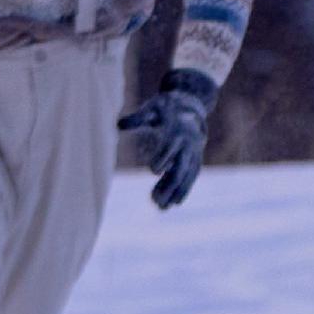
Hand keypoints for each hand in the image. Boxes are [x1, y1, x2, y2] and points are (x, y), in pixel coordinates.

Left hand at [117, 69, 216, 210]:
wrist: (192, 106)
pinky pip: (192, 176)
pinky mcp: (195, 159)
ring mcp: (193, 153)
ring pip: (186, 175)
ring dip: (175, 192)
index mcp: (177, 130)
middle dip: (168, 184)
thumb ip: (137, 118)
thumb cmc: (165, 108)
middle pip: (180, 167)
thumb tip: (118, 124)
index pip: (171, 147)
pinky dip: (185, 189)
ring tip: (163, 208)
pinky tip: (175, 203)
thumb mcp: (152, 108)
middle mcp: (188, 144)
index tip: (154, 171)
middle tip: (155, 200)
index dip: (163, 158)